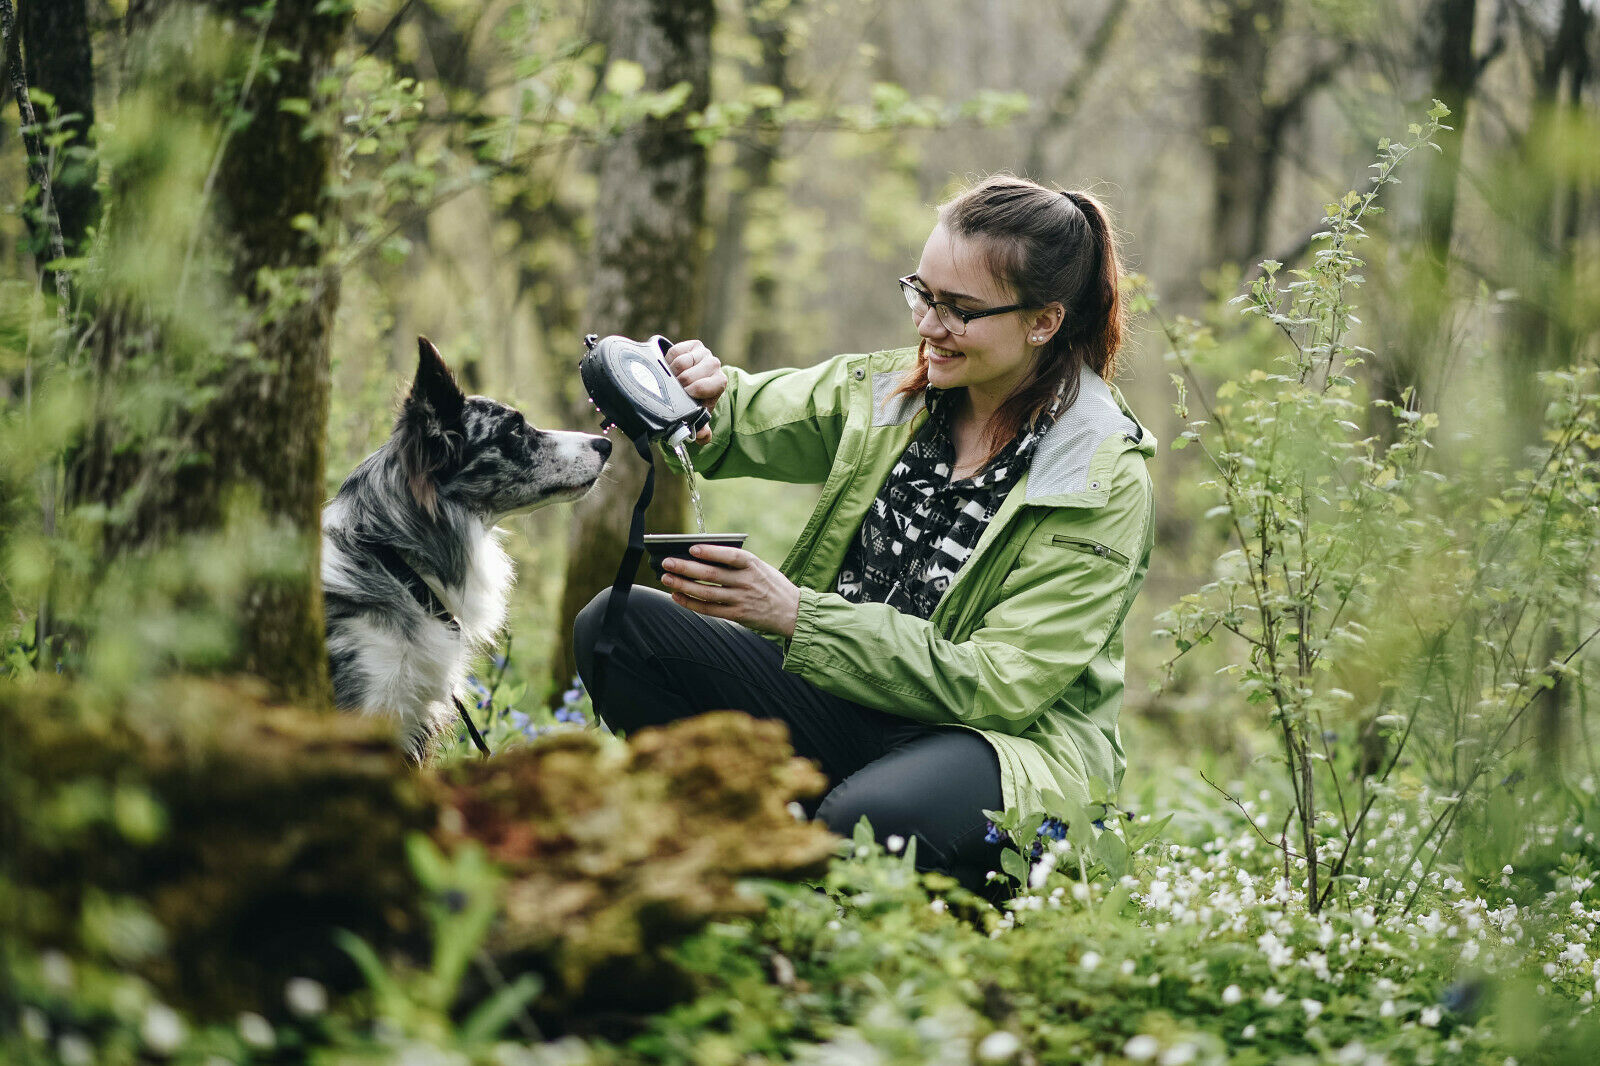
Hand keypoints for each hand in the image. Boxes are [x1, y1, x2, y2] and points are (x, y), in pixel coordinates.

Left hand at [660, 544, 799, 636]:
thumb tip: (702, 556)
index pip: (730, 556)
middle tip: (667, 563)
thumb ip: (736, 563)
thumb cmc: (771, 584)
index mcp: (753, 565)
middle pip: (711, 575)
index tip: (692, 548)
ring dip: (683, 586)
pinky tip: (677, 596)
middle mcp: (747, 582)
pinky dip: (691, 603)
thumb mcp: (760, 567)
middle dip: (686, 568)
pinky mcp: (738, 615)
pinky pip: (709, 610)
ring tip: (666, 579)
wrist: (792, 612)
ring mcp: (741, 600)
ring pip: (706, 593)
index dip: (711, 552)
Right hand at [665, 339, 725, 443]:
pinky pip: (675, 351)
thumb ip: (701, 428)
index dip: (691, 392)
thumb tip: (702, 436)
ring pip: (681, 363)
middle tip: (674, 389)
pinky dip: (669, 361)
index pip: (704, 386)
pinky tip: (671, 368)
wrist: (693, 381)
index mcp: (720, 382)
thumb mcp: (698, 413)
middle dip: (679, 385)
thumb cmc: (697, 399)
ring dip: (672, 373)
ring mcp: (704, 352)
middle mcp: (714, 365)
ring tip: (672, 379)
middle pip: (690, 375)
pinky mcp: (692, 344)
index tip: (684, 396)